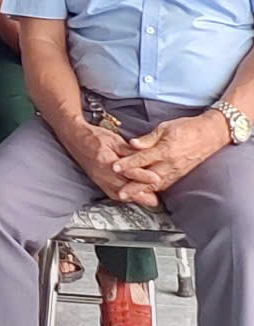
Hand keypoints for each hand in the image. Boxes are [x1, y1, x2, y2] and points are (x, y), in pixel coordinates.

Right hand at [64, 122, 158, 206]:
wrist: (74, 136)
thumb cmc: (94, 136)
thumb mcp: (114, 140)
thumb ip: (130, 151)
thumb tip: (145, 158)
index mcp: (105, 159)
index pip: (127, 171)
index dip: (143, 176)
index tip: (156, 179)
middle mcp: (100, 172)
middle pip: (123, 187)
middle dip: (141, 194)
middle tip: (155, 200)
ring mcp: (98, 178)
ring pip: (118, 193)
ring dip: (133, 198)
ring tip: (147, 201)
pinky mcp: (97, 181)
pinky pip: (111, 193)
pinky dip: (123, 197)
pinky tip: (132, 197)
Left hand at [112, 113, 229, 193]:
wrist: (210, 134)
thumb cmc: (187, 128)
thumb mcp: (165, 128)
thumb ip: (148, 138)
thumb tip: (132, 143)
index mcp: (165, 150)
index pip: (142, 159)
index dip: (128, 164)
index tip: (115, 168)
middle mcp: (171, 164)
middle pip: (148, 178)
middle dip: (134, 187)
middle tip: (120, 193)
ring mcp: (177, 171)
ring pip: (157, 184)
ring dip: (143, 191)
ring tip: (130, 197)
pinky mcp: (180, 174)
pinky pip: (165, 184)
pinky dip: (154, 190)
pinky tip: (145, 193)